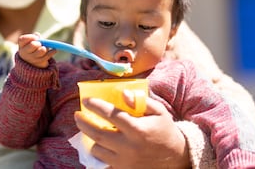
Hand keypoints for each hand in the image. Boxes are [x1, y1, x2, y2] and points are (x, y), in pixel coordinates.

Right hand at [18, 34, 55, 67]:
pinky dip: (52, 52)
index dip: (30, 37)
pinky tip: (54, 50)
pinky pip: (47, 56)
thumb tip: (37, 35)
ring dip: (46, 47)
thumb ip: (35, 37)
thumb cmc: (33, 48)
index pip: (23, 39)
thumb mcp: (32, 42)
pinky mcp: (39, 63)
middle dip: (38, 43)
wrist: (32, 63)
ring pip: (42, 51)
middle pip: (33, 45)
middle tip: (40, 44)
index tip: (35, 37)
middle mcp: (25, 52)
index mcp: (22, 45)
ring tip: (45, 47)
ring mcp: (31, 59)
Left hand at [74, 96, 189, 168]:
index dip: (96, 106)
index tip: (86, 100)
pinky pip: (104, 162)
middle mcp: (129, 146)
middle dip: (83, 123)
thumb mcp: (159, 112)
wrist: (177, 158)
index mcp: (137, 129)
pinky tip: (98, 144)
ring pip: (98, 149)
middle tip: (77, 115)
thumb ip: (141, 101)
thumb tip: (123, 93)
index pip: (111, 114)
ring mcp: (125, 161)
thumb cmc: (165, 130)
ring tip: (89, 129)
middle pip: (98, 133)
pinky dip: (99, 152)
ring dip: (91, 138)